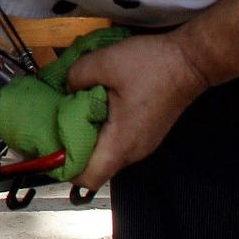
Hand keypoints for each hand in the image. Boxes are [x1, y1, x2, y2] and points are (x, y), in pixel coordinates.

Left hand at [64, 32, 211, 188]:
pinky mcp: (145, 133)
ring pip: (105, 152)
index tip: (47, 148)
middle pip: (94, 166)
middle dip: (70, 149)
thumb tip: (66, 87)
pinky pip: (116, 140)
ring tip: (70, 112)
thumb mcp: (105, 62)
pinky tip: (92, 106)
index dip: (63, 168)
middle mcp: (133, 152)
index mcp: (121, 143)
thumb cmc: (152, 65)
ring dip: (86, 137)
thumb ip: (77, 77)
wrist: (192, 60)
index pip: (88, 178)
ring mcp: (141, 144)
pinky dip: (100, 129)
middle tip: (52, 125)